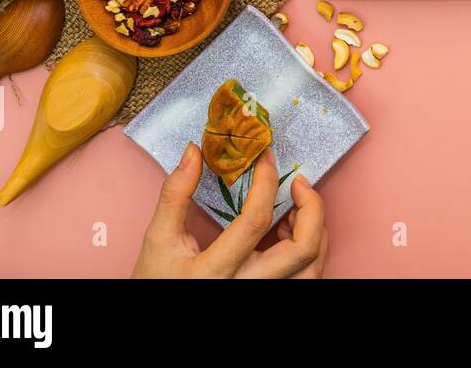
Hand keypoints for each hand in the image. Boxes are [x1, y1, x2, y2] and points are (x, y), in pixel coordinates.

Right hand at [131, 143, 326, 278]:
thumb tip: (193, 152)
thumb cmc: (156, 282)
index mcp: (215, 272)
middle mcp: (247, 287)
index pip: (255, 221)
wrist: (159, 317)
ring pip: (311, 268)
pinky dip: (308, 249)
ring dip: (313, 230)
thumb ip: (175, 195)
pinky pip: (305, 276)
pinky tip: (287, 233)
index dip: (267, 183)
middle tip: (298, 183)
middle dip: (311, 208)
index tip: (267, 158)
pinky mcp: (268, 296)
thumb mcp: (159, 240)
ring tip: (293, 208)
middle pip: (303, 250)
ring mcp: (262, 295)